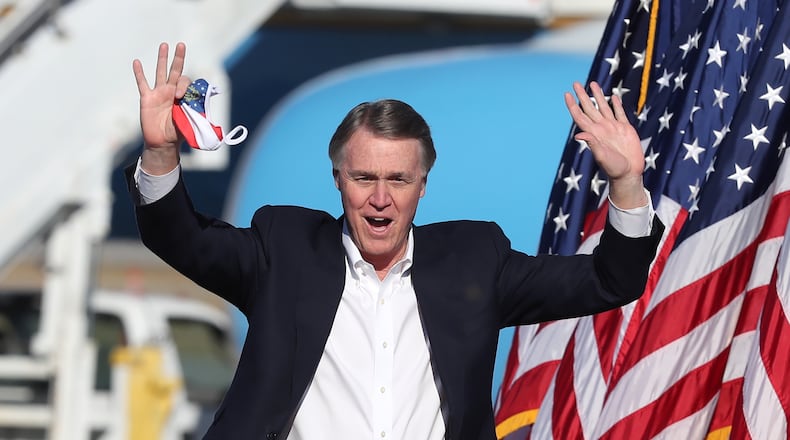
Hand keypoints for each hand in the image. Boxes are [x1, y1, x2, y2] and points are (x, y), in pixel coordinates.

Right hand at [132, 42, 190, 173]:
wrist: (163, 143)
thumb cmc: (178, 133)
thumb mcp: (190, 122)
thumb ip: (198, 114)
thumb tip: (209, 108)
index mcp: (183, 96)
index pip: (185, 83)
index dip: (183, 86)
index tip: (179, 97)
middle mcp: (171, 91)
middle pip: (175, 71)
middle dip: (178, 58)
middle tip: (181, 45)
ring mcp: (158, 93)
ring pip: (160, 72)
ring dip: (162, 59)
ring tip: (164, 45)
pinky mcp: (147, 98)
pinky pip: (142, 83)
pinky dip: (139, 73)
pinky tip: (137, 62)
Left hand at [565, 81, 646, 208]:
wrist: (629, 173)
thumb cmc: (613, 167)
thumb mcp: (601, 155)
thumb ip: (591, 143)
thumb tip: (578, 134)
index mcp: (594, 133)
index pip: (580, 116)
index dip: (573, 105)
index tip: (567, 94)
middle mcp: (601, 128)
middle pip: (590, 107)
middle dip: (582, 95)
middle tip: (576, 83)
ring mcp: (613, 127)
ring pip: (604, 107)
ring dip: (598, 96)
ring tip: (593, 84)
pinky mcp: (625, 128)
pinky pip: (619, 113)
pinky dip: (616, 104)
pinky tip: (613, 97)